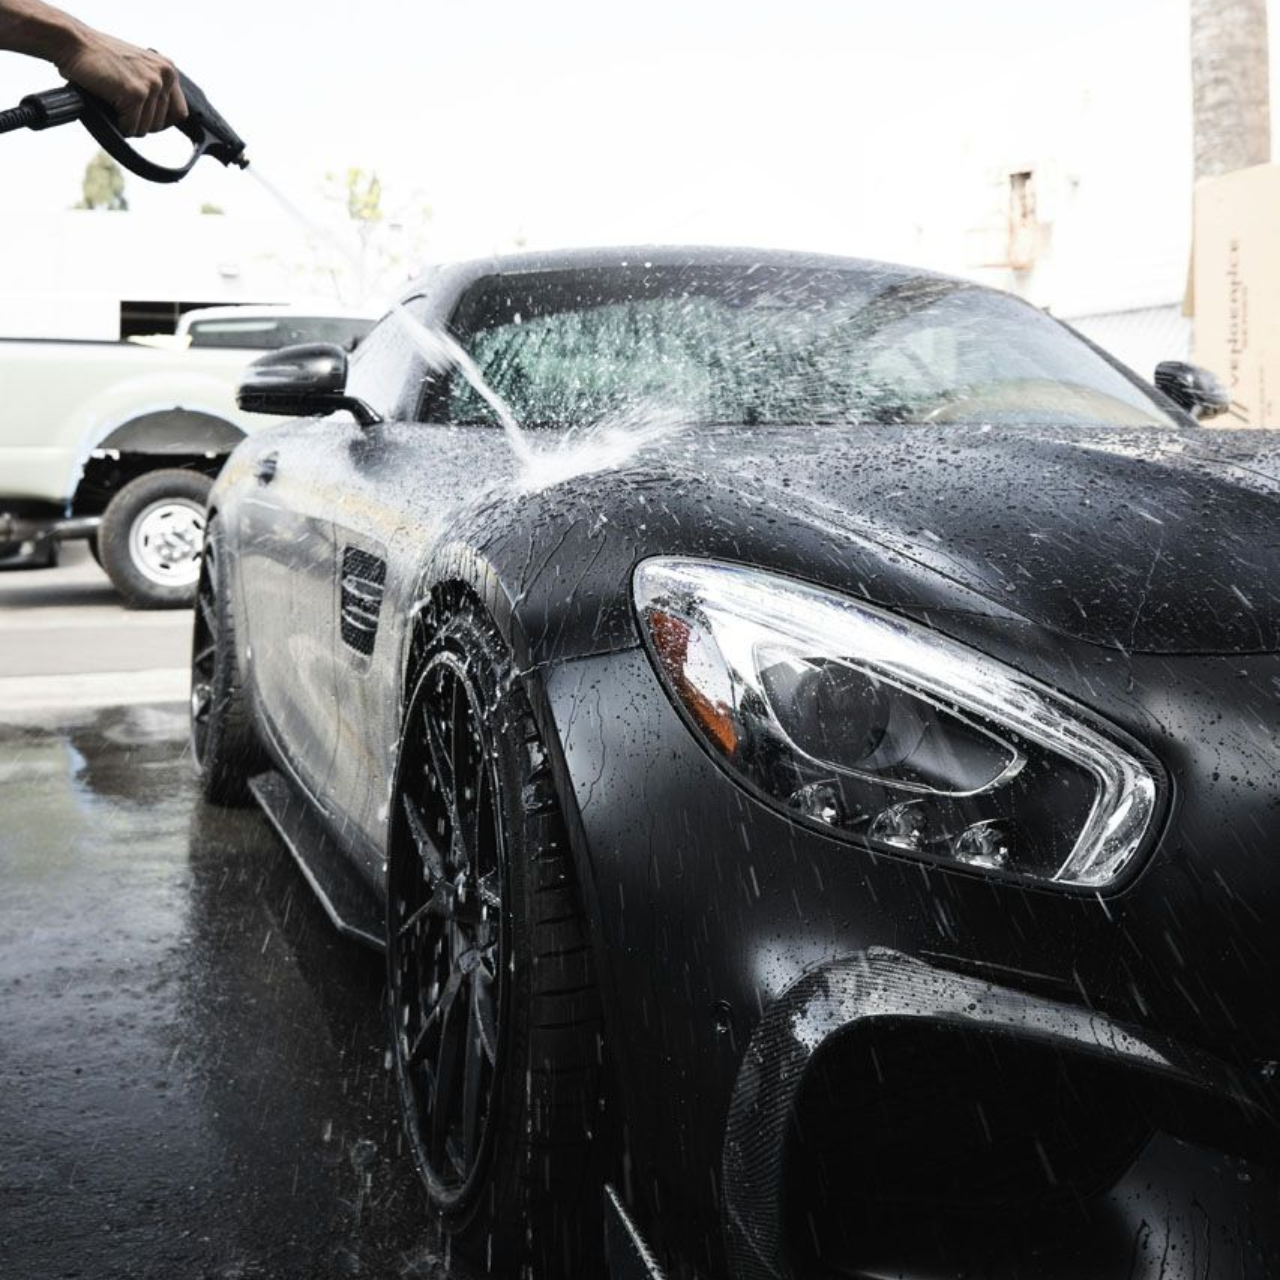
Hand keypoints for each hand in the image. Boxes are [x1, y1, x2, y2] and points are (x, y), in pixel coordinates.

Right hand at [58, 30, 186, 136]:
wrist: (73, 42)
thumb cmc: (99, 57)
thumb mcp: (138, 69)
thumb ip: (154, 88)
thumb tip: (163, 121)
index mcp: (168, 70)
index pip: (179, 113)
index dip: (160, 121)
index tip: (143, 117)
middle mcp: (165, 75)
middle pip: (161, 124)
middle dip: (140, 122)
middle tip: (120, 107)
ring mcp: (151, 84)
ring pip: (146, 128)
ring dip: (127, 123)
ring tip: (112, 102)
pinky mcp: (136, 93)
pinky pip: (131, 127)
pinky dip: (118, 124)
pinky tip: (107, 106)